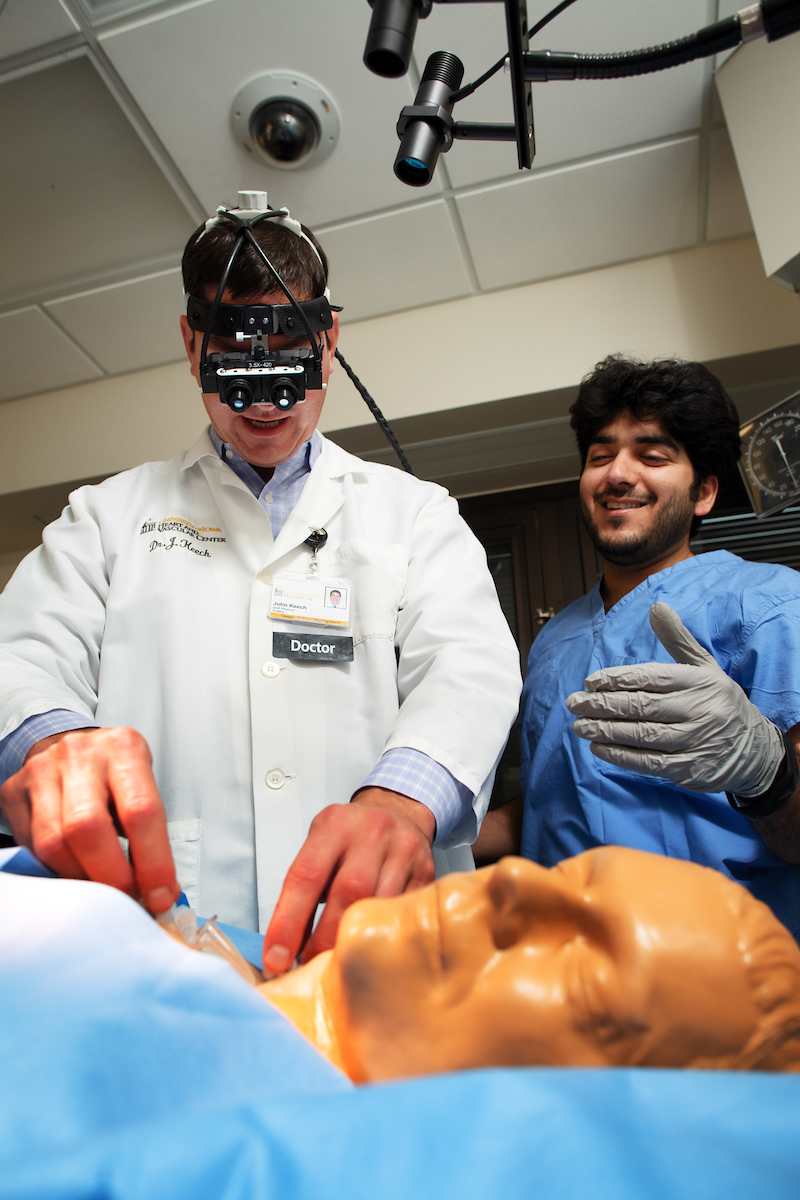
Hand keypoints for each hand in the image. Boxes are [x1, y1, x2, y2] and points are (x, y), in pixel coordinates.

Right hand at [0, 727, 178, 911]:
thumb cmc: (114, 775)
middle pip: (88, 828)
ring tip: (101, 886)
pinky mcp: (13, 792)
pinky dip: (56, 870)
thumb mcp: (141, 787)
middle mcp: (80, 755)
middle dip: (111, 876)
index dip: (153, 862)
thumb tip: (159, 892)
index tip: (161, 895)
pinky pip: (30, 847)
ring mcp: (41, 771)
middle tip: (127, 898)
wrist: (72, 749)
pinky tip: (75, 872)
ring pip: (53, 844)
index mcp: (123, 749)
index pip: (141, 811)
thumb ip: (150, 834)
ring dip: (81, 879)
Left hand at [262, 787, 435, 974]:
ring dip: (355, 941)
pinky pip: (403, 912)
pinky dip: (383, 935)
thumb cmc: (352, 836)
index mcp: (335, 824)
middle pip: (347, 892)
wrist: (398, 813)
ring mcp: (404, 850)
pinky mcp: (427, 872)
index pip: (306, 876)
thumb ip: (304, 889)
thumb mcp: (321, 846)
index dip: (288, 922)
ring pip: (379, 905)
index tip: (277, 956)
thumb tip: (285, 945)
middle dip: (324, 938)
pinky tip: (370, 946)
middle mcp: (372, 832)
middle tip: (309, 964)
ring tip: (338, 961)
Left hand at [565, 602, 784, 795]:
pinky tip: (598, 748)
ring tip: (579, 725)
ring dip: (606, 730)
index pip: (651, 678)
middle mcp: (698, 710)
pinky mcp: (689, 769)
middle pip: (641, 706)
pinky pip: (649, 762)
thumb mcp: (705, 667)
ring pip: (642, 735)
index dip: (618, 679)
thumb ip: (678, 639)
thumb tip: (656, 606)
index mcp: (698, 681)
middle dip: (603, 704)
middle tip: (573, 703)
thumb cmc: (719, 702)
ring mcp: (694, 741)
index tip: (590, 681)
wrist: (756, 751)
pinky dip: (620, 756)